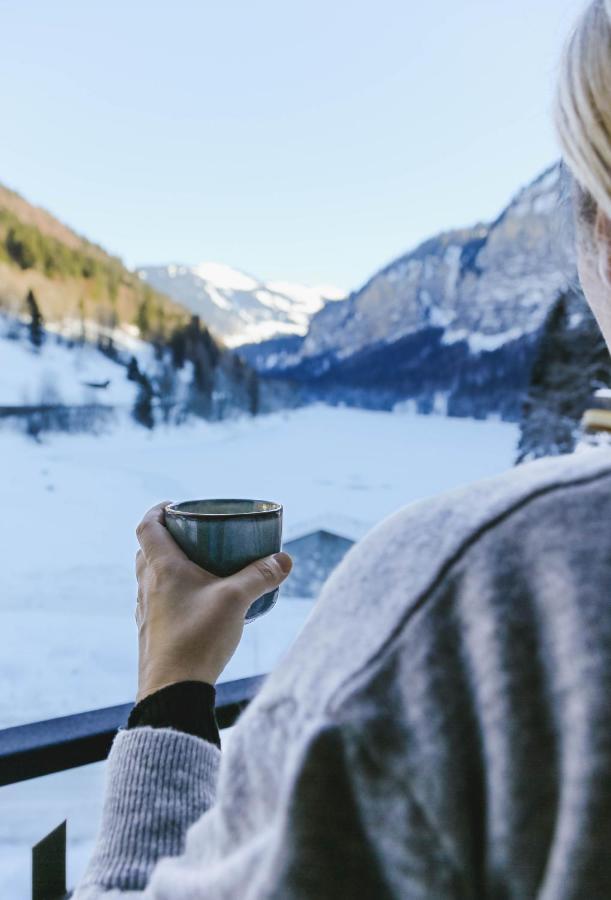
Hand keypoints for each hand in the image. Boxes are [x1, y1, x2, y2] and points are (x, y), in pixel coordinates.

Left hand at [134, 502, 291, 700]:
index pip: (148, 526)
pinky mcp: (151, 633)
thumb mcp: (236, 601)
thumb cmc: (198, 638)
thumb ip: (260, 576)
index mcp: (162, 568)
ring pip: (149, 577)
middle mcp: (148, 585)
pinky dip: (170, 593)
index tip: (175, 506)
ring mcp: (146, 611)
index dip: (158, 511)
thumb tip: (284, 559)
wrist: (172, 690)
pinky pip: (156, 601)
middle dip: (167, 537)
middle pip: (147, 550)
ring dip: (167, 566)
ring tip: (196, 567)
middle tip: (193, 535)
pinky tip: (194, 604)